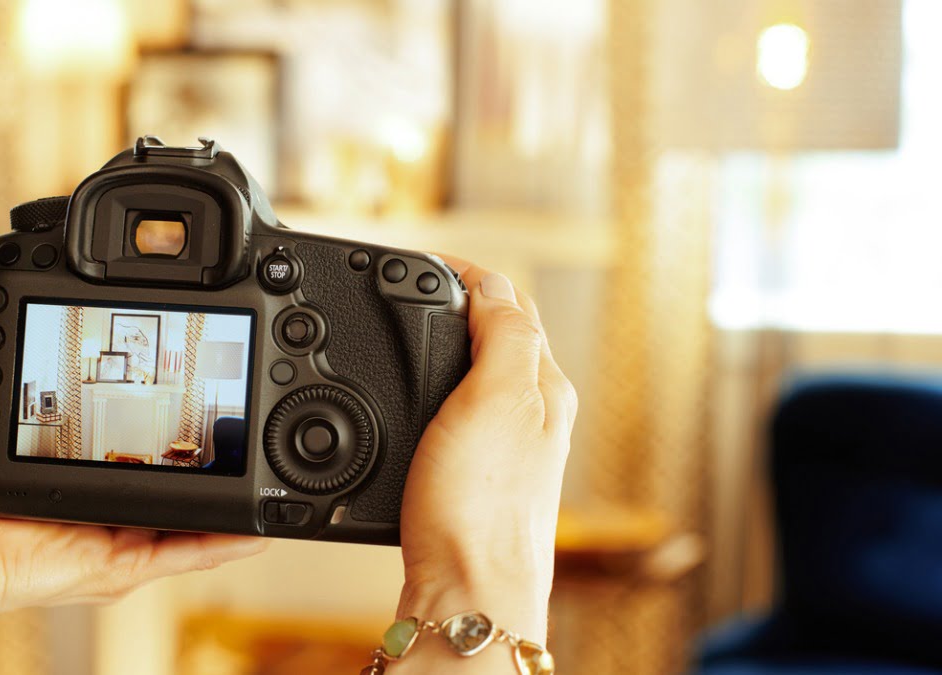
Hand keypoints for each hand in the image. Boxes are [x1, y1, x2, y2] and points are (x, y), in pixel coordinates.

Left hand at [0, 423, 266, 672]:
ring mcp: (111, 546)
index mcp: (81, 488)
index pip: (144, 469)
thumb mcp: (5, 430)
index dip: (179, 452)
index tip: (212, 427)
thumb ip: (38, 405)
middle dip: (218, 479)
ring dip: (232, 514)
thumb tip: (51, 369)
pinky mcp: (112, 566)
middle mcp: (103, 519)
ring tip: (272, 490)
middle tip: (256, 452)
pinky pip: (179, 554)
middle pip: (176, 501)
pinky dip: (222, 543)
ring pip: (189, 530)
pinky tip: (256, 530)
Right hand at [394, 258, 575, 666]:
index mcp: (544, 385)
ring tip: (411, 322)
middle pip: (502, 332)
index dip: (466, 272)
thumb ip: (503, 334)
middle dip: (460, 299)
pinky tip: (416, 397)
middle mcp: (533, 412)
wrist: (467, 591)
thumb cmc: (481, 508)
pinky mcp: (475, 476)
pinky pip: (460, 409)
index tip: (418, 259)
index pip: (511, 302)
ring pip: (481, 370)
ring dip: (450, 338)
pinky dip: (437, 384)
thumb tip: (492, 284)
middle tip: (410, 282)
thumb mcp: (496, 399)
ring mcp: (506, 446)